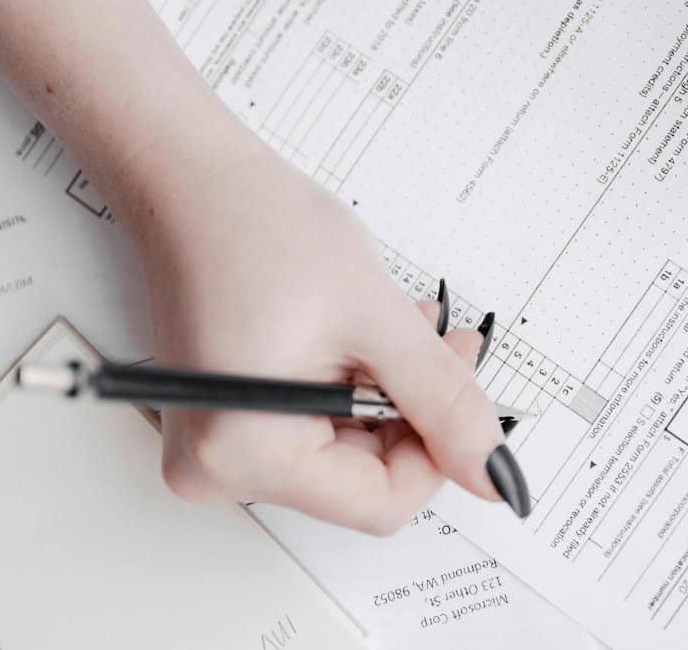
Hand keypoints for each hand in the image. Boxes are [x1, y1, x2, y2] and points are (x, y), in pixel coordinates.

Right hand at [132, 145, 526, 533]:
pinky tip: (365, 339)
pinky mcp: (228, 425)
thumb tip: (492, 471)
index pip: (380, 503)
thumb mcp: (377, 318)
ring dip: (388, 395)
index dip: (438, 452)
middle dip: (414, 414)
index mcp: (244, 452)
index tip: (462, 393)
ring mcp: (219, 449)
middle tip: (442, 346)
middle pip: (363, 480)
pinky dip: (355, 389)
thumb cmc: (257, 228)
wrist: (194, 184)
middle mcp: (218, 467)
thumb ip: (444, 402)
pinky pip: (318, 430)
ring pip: (348, 453)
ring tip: (398, 328)